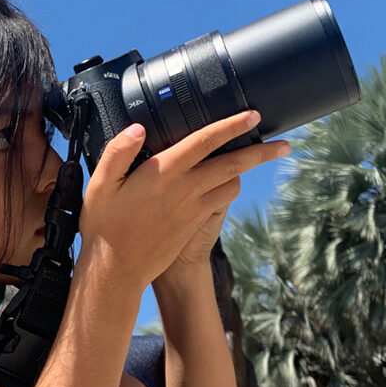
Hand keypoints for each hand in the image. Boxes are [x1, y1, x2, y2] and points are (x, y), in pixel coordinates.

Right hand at [78, 110, 288, 292]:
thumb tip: (138, 128)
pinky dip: (229, 187)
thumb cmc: (105, 226)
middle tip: (285, 144)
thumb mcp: (100, 185)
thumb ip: (119, 153)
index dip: (231, 126)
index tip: (253, 115)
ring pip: (231, 185)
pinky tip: (225, 181)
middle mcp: (185, 191)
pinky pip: (220, 201)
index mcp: (164, 174)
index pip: (205, 142)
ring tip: (257, 157)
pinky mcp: (194, 224)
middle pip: (233, 165)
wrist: (117, 270)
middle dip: (261, 152)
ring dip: (246, 170)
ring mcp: (193, 210)